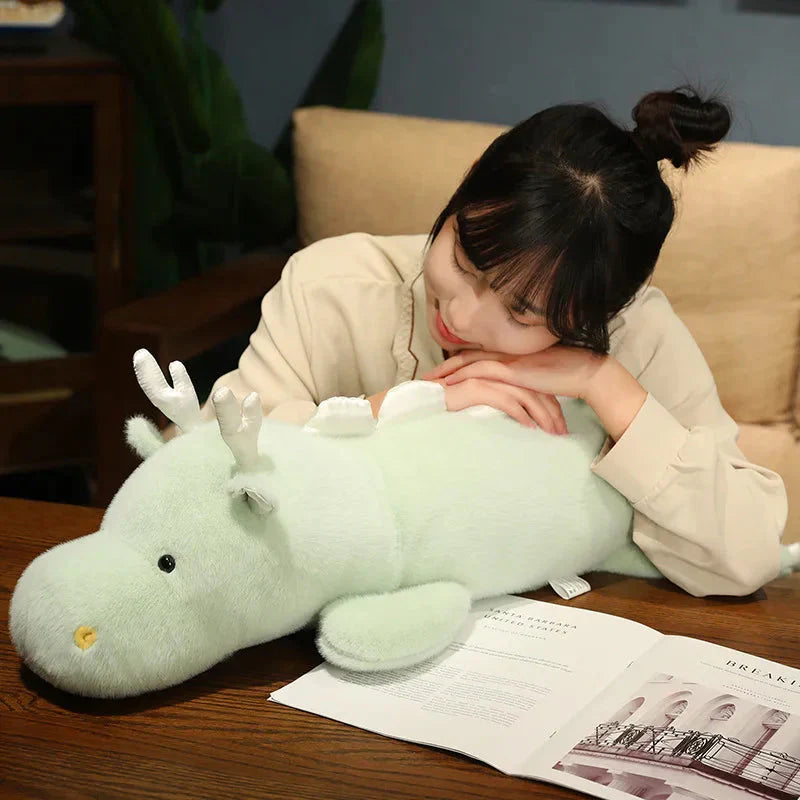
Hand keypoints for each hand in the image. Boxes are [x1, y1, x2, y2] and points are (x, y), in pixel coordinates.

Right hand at [367, 382, 564, 432]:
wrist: (412, 404)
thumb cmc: (440, 409)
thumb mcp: (472, 407)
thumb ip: (490, 407)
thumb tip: (510, 421)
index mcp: (492, 374)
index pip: (528, 386)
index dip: (546, 403)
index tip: (557, 424)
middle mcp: (489, 372)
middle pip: (531, 387)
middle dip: (550, 410)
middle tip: (562, 431)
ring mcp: (481, 378)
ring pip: (522, 393)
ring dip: (540, 414)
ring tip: (551, 432)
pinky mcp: (472, 389)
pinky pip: (503, 400)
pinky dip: (519, 413)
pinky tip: (529, 426)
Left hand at [422, 345, 607, 401]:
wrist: (584, 372)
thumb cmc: (563, 376)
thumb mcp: (536, 378)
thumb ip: (520, 382)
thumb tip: (509, 396)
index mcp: (509, 352)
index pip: (474, 355)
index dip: (453, 364)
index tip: (436, 375)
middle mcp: (505, 352)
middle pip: (465, 356)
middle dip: (443, 368)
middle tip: (423, 380)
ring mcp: (508, 359)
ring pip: (468, 362)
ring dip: (446, 372)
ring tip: (429, 385)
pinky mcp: (514, 369)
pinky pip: (482, 370)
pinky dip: (463, 376)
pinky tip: (448, 384)